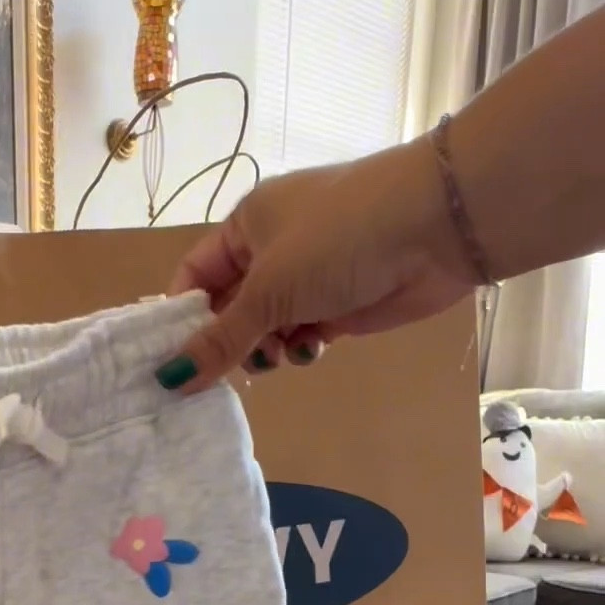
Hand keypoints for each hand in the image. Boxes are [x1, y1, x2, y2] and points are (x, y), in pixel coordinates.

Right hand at [168, 137, 480, 388]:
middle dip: (228, 341)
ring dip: (265, 348)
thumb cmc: (338, 240)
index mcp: (246, 225)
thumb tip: (169, 380)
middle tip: (226, 373)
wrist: (435, 227)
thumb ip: (221, 339)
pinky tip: (311, 349)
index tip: (173, 363)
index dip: (183, 317)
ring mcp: (311, 277)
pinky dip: (301, 347)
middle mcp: (273, 249)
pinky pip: (303, 333)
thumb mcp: (269, 289)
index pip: (195, 275)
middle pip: (231, 307)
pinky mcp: (342, 304)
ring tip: (276, 356)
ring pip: (267, 326)